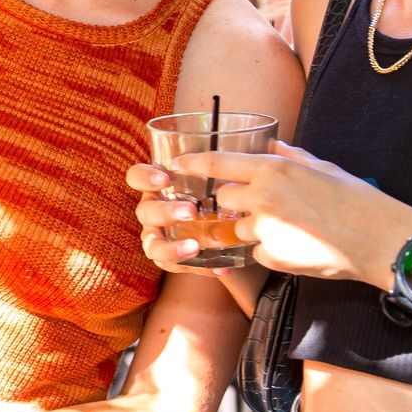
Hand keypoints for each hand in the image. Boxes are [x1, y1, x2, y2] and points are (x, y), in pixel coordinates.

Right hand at [125, 161, 237, 277]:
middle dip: (166, 211)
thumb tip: (275, 143)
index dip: (144, 176)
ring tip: (195, 245)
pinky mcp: (174, 261)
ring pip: (152, 245)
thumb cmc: (225, 194)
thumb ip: (242, 162)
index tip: (166, 176)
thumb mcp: (229, 176)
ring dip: (171, 246)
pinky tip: (220, 266)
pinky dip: (197, 267)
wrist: (235, 230)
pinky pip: (176, 268)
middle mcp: (153, 211)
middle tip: (191, 210)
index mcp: (159, 186)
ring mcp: (159, 237)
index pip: (136, 176)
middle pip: (145, 212)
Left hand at [168, 141, 411, 286]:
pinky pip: (259, 252)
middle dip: (236, 202)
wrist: (380, 239)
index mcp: (273, 170)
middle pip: (224, 198)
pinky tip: (300, 247)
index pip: (218, 163)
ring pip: (241, 228)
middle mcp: (262, 197)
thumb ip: (292, 157)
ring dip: (256, 228)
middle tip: (263, 206)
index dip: (193, 164)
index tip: (178, 165)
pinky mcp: (272, 257)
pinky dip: (272, 250)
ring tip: (293, 228)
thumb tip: (275, 145)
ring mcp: (265, 230)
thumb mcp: (323, 168)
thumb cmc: (356, 199)